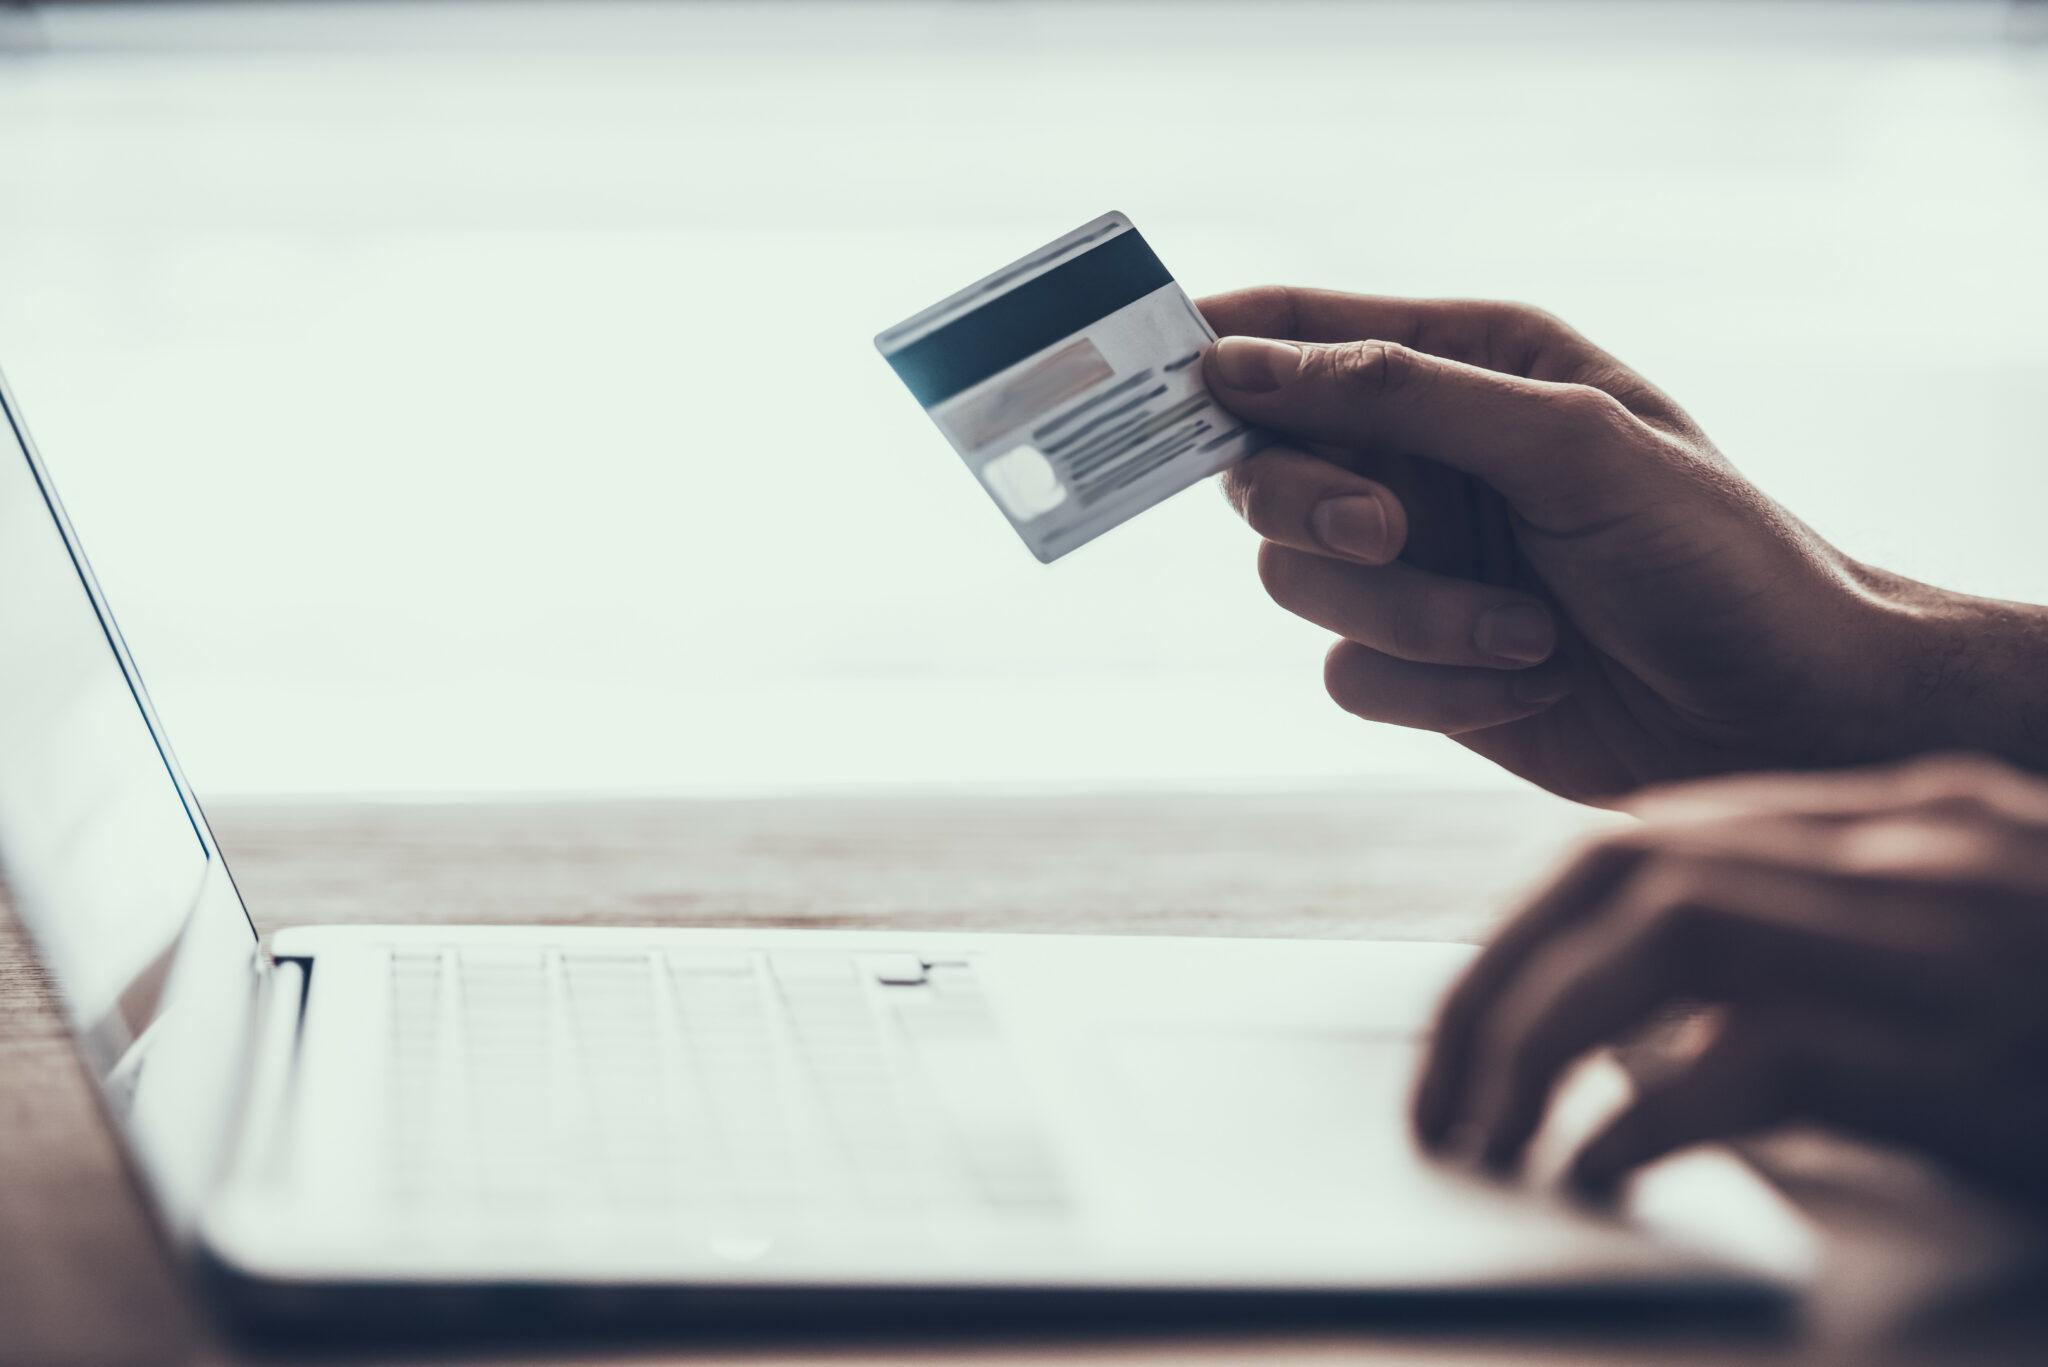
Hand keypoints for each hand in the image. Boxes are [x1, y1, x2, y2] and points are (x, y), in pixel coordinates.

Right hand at [1197, 287, 2047, 804]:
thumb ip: (1402, 394)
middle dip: (1316, 508)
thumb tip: (1241, 365)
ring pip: (1298, 583)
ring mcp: (1418, 565)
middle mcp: (1428, 459)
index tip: (1165, 374)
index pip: (1306, 333)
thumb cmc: (1711, 555)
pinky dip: (1430, 687)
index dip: (1224, 348)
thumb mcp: (1571, 445)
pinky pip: (1347, 674)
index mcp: (1472, 366)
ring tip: (1524, 635)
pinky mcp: (1420, 663)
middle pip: (1267, 469)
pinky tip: (1527, 683)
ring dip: (1409, 618)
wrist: (1783, 715)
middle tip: (1386, 531)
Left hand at [1412, 753, 2047, 1210]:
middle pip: (1622, 875)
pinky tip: (1598, 1184)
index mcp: (1894, 825)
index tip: (1466, 1018)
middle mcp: (1905, 856)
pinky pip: (1747, 1068)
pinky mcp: (1962, 1052)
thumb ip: (1825, 957)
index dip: (1525, 927)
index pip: (1646, 838)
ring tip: (1477, 1142)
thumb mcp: (1960, 963)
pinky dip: (1641, 1123)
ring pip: (1658, 949)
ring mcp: (1940, 941)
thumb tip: (1655, 1039)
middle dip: (1494, 981)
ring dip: (1532, 1045)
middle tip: (1435, 1096)